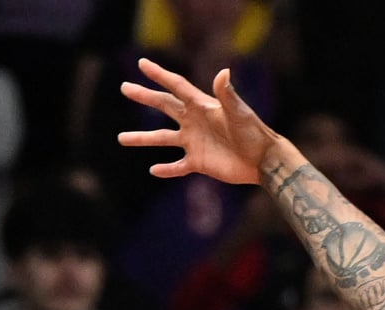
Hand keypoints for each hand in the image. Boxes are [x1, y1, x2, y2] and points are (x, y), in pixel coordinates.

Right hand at [119, 62, 277, 183]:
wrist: (263, 160)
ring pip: (163, 138)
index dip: (160, 75)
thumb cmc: (253, 133)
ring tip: (121, 138)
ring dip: (143, 139)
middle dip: (145, 97)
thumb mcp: (238, 113)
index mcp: (202, 106)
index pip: (176, 86)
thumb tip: (223, 72)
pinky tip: (153, 170)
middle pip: (164, 106)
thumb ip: (227, 94)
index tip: (143, 64)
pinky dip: (166, 170)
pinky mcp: (199, 162)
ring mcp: (195, 142)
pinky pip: (178, 166)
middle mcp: (194, 122)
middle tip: (125, 88)